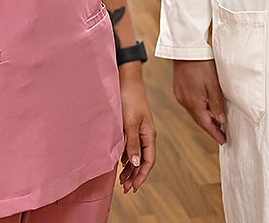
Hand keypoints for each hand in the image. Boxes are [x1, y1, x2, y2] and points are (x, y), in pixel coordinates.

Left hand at [117, 62, 155, 191]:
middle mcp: (146, 134)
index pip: (149, 161)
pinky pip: (131, 147)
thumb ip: (133, 143)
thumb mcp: (130, 123)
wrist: (126, 80)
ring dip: (130, 168)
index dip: (142, 176)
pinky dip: (126, 157)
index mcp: (149, 135)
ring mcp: (139, 130)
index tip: (133, 188)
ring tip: (121, 180)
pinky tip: (120, 163)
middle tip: (125, 188)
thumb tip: (136, 163)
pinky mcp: (131, 126)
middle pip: (143, 160)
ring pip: (136, 155)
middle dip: (135, 175)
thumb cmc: (130, 99)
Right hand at [172, 59, 226, 144]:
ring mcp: (180, 94)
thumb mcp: (213, 85)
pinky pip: (190, 103)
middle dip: (210, 127)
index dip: (215, 133)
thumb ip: (217, 104)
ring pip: (194, 111)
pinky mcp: (179, 88)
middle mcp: (184, 101)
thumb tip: (221, 120)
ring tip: (216, 121)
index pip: (205, 124)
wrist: (186, 48)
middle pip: (199, 119)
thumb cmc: (201, 64)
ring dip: (204, 117)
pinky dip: (199, 108)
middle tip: (222, 133)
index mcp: (193, 103)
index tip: (223, 140)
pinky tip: (205, 106)